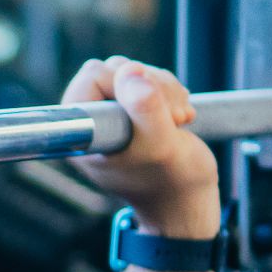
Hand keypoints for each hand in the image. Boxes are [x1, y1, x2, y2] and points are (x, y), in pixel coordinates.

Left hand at [63, 58, 222, 239]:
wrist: (188, 202)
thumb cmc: (173, 183)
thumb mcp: (162, 147)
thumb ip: (145, 110)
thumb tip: (130, 71)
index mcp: (84, 133)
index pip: (93, 76)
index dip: (127, 83)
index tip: (152, 112)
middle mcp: (93, 122)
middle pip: (116, 69)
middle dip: (151, 85)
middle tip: (173, 116)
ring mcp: (113, 116)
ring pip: (135, 72)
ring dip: (166, 90)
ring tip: (179, 120)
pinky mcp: (134, 112)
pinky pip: (150, 81)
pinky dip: (171, 93)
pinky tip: (180, 118)